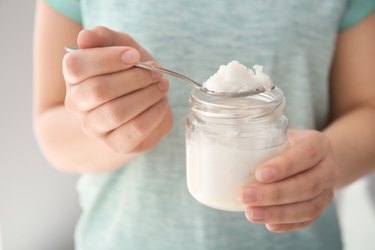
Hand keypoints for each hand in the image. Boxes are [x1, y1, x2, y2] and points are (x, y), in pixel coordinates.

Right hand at [63, 26, 171, 153]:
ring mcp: (95, 127)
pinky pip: (135, 130)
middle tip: (156, 72)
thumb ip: (103, 36)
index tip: (134, 55)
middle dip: (134, 78)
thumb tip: (85, 37)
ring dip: (147, 95)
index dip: (108, 58)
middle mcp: (77, 104)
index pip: (76, 66)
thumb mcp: (119, 45)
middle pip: (99, 90)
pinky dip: (154, 113)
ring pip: (117, 112)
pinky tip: (161, 103)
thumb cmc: (128, 70)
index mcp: (73, 77)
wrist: (143, 100)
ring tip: (161, 86)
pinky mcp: (116, 144)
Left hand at [241, 129, 339, 232]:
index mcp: (318, 144)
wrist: (312, 158)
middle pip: (307, 185)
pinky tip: (268, 224)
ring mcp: (327, 190)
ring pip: (309, 207)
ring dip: (278, 213)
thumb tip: (225, 136)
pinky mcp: (321, 207)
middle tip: (245, 195)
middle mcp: (328, 168)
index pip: (306, 154)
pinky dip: (287, 224)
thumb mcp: (280, 132)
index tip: (259, 174)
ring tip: (251, 213)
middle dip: (275, 194)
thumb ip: (261, 134)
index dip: (284, 166)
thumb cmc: (287, 143)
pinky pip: (307, 220)